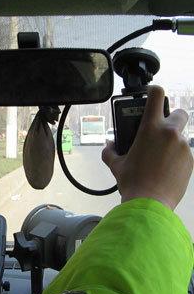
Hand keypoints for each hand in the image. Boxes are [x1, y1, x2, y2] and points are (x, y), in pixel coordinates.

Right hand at [102, 85, 192, 209]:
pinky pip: (183, 153)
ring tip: (158, 158)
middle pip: (179, 113)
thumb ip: (110, 151)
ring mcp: (183, 147)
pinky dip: (175, 157)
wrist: (150, 203)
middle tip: (159, 130)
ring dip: (171, 142)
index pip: (157, 96)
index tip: (151, 94)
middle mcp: (170, 133)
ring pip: (180, 136)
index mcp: (151, 129)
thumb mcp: (116, 165)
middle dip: (171, 117)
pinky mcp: (190, 160)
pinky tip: (164, 169)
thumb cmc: (132, 182)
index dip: (154, 91)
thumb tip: (108, 145)